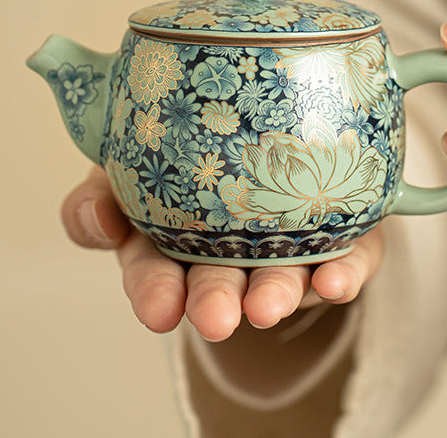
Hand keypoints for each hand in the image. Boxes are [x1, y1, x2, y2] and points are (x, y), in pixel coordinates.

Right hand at [61, 166, 384, 340]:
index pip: (152, 271)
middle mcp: (229, 250)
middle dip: (215, 302)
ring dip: (275, 294)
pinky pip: (347, 257)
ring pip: (280, 276)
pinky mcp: (340, 236)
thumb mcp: (127, 157)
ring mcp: (285, 245)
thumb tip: (99, 221)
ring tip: (269, 306)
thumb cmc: (188, 148)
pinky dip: (342, 274)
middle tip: (216, 318)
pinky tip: (337, 282)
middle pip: (217, 283)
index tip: (158, 310)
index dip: (153, 292)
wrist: (265, 129)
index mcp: (170, 236)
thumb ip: (99, 191)